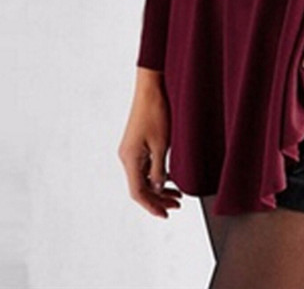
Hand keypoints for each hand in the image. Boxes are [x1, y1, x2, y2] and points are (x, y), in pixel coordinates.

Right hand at [117, 68, 182, 217]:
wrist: (150, 89)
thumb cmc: (156, 112)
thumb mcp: (161, 143)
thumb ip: (159, 168)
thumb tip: (159, 188)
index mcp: (130, 159)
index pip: (138, 192)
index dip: (152, 206)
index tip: (165, 214)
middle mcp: (127, 157)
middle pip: (140, 187)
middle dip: (158, 199)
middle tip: (177, 205)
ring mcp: (131, 150)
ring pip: (143, 177)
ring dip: (159, 188)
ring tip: (177, 195)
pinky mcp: (137, 144)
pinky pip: (145, 166)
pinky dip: (157, 175)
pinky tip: (171, 178)